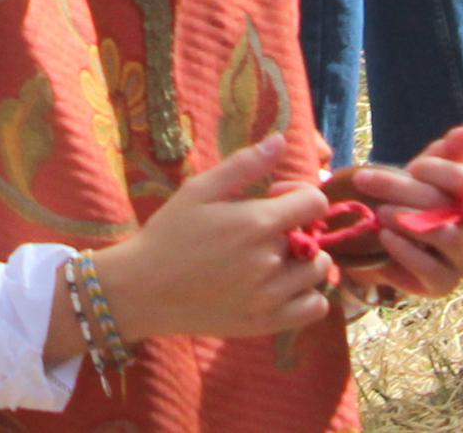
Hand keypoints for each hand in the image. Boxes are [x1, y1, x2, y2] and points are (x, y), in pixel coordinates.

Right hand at [93, 136, 333, 343]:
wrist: (143, 289)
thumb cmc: (169, 233)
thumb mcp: (200, 189)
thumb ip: (244, 164)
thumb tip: (281, 139)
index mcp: (257, 223)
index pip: (315, 203)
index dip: (300, 194)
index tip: (274, 198)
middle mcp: (270, 261)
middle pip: (316, 239)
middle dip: (298, 229)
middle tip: (266, 232)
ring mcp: (271, 297)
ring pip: (319, 274)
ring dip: (305, 262)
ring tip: (275, 259)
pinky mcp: (267, 323)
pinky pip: (314, 309)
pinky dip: (308, 296)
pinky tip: (283, 287)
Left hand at [338, 125, 462, 300]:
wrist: (381, 242)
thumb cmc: (409, 202)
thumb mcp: (422, 175)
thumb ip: (446, 153)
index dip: (439, 170)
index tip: (413, 167)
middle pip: (449, 207)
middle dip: (405, 190)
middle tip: (366, 179)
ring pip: (446, 238)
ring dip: (410, 221)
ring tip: (381, 213)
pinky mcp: (444, 285)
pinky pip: (430, 269)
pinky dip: (405, 250)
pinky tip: (385, 237)